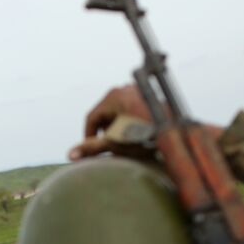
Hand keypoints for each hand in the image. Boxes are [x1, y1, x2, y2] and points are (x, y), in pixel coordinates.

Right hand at [69, 84, 222, 159]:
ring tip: (123, 143)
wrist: (174, 132)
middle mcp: (122, 89)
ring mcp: (134, 91)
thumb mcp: (115, 143)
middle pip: (103, 114)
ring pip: (115, 112)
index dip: (88, 137)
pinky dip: (126, 123)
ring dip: (115, 128)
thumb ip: (91, 148)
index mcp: (112, 97)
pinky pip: (127, 110)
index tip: (91, 151)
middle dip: (104, 132)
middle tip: (110, 148)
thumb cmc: (146, 136)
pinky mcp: (144, 96)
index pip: (91, 119)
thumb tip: (70, 154)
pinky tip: (134, 135)